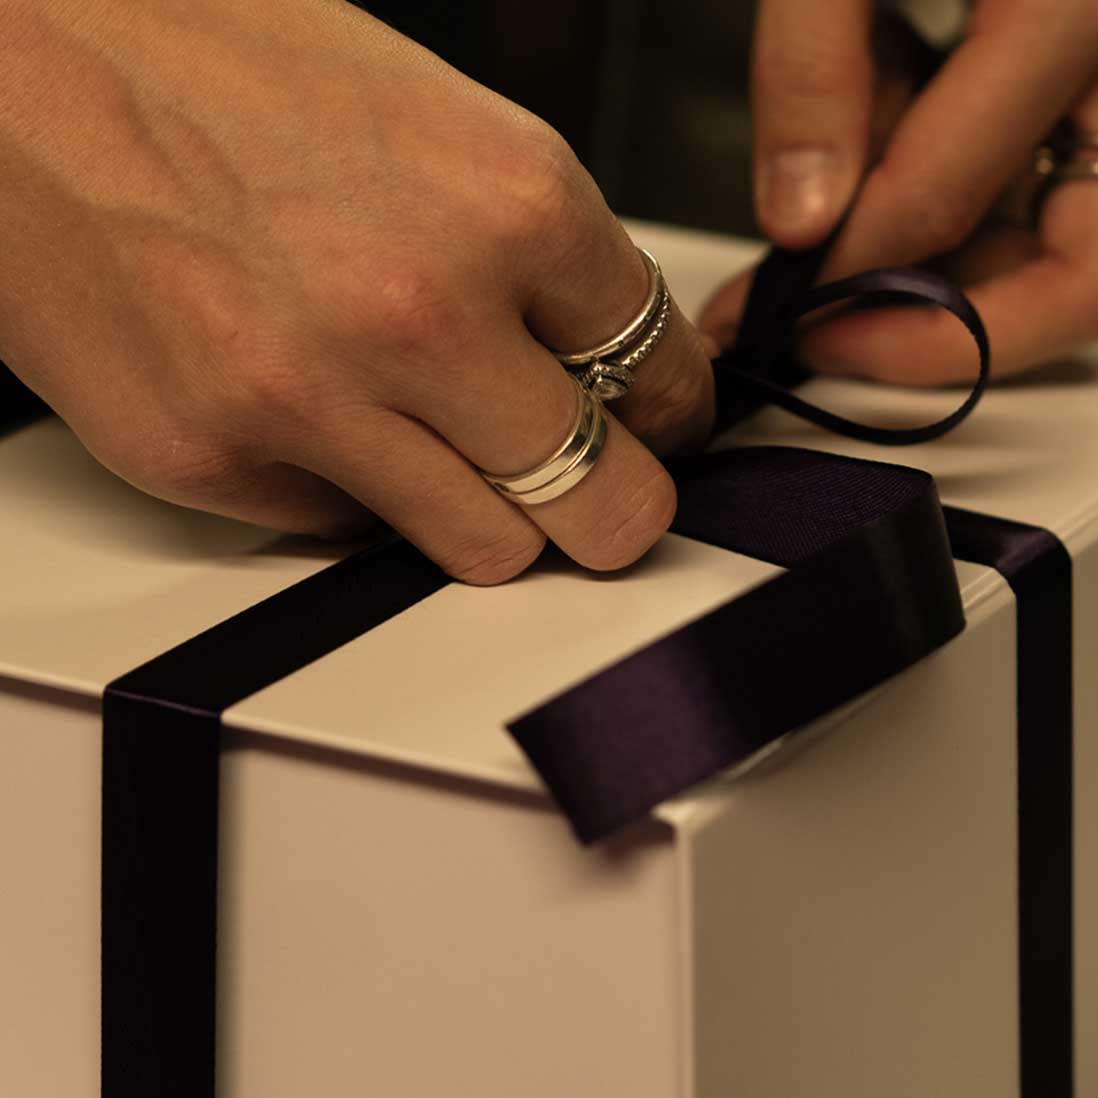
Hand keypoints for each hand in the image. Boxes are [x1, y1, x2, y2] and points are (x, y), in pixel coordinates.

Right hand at [0, 0, 713, 582]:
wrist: (23, 56)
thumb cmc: (223, 68)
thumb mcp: (436, 125)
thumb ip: (537, 257)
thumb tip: (604, 362)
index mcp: (508, 201)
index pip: (663, 374)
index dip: (671, 416)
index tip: (656, 428)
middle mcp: (420, 311)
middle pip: (604, 500)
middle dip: (614, 503)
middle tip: (596, 490)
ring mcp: (311, 399)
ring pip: (492, 550)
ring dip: (492, 517)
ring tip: (448, 456)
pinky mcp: (213, 460)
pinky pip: (349, 532)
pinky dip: (358, 495)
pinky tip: (315, 418)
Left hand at [701, 0, 1097, 384]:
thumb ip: (816, 64)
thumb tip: (802, 218)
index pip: (949, 188)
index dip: (851, 269)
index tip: (779, 307)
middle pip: (1083, 268)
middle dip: (944, 325)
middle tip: (834, 340)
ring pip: (1072, 243)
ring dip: (947, 274)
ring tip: (831, 253)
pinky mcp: (1091, 81)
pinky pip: (1050, 184)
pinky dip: (960, 203)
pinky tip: (879, 170)